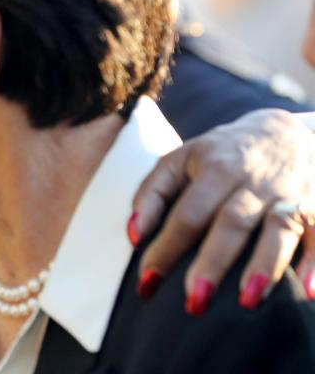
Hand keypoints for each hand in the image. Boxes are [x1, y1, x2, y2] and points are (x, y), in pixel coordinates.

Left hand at [130, 109, 314, 313]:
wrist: (282, 130)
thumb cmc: (219, 154)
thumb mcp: (179, 160)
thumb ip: (152, 193)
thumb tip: (133, 235)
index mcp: (215, 168)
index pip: (187, 213)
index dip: (166, 247)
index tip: (146, 282)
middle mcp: (253, 180)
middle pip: (232, 222)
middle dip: (213, 262)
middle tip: (194, 302)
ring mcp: (288, 193)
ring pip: (280, 229)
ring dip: (265, 265)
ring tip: (248, 301)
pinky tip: (307, 292)